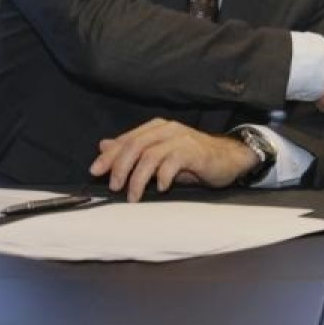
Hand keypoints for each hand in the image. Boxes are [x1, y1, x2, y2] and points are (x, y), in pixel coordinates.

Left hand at [88, 118, 258, 202]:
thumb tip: (104, 145)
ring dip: (137, 178)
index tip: (95, 172)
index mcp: (157, 128)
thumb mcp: (160, 154)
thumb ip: (134, 150)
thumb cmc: (193, 159)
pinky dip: (162, 177)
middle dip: (120, 167)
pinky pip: (172, 163)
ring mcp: (181, 139)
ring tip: (133, 196)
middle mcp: (167, 129)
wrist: (228, 158)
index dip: (109, 156)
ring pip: (150, 155)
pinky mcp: (194, 151)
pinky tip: (160, 188)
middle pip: (135, 145)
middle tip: (113, 186)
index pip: (127, 140)